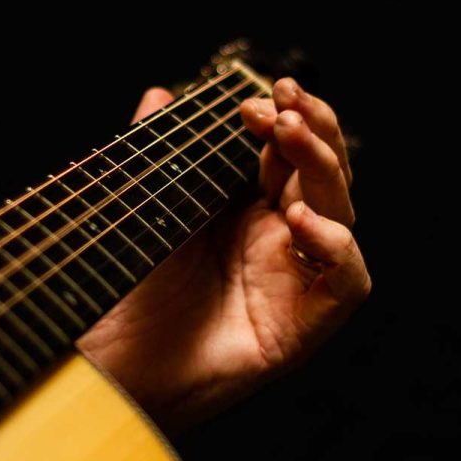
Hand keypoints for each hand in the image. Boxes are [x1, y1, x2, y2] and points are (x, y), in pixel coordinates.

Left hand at [79, 78, 370, 432]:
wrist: (113, 366)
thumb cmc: (128, 291)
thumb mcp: (142, 209)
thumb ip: (154, 153)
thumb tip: (157, 95)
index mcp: (245, 212)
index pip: (289, 156)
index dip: (285, 120)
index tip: (255, 99)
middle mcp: (276, 242)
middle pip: (324, 176)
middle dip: (311, 131)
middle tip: (282, 103)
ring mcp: (292, 282)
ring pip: (341, 215)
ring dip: (324, 168)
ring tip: (287, 135)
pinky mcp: (302, 327)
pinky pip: (347, 281)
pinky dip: (336, 245)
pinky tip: (299, 220)